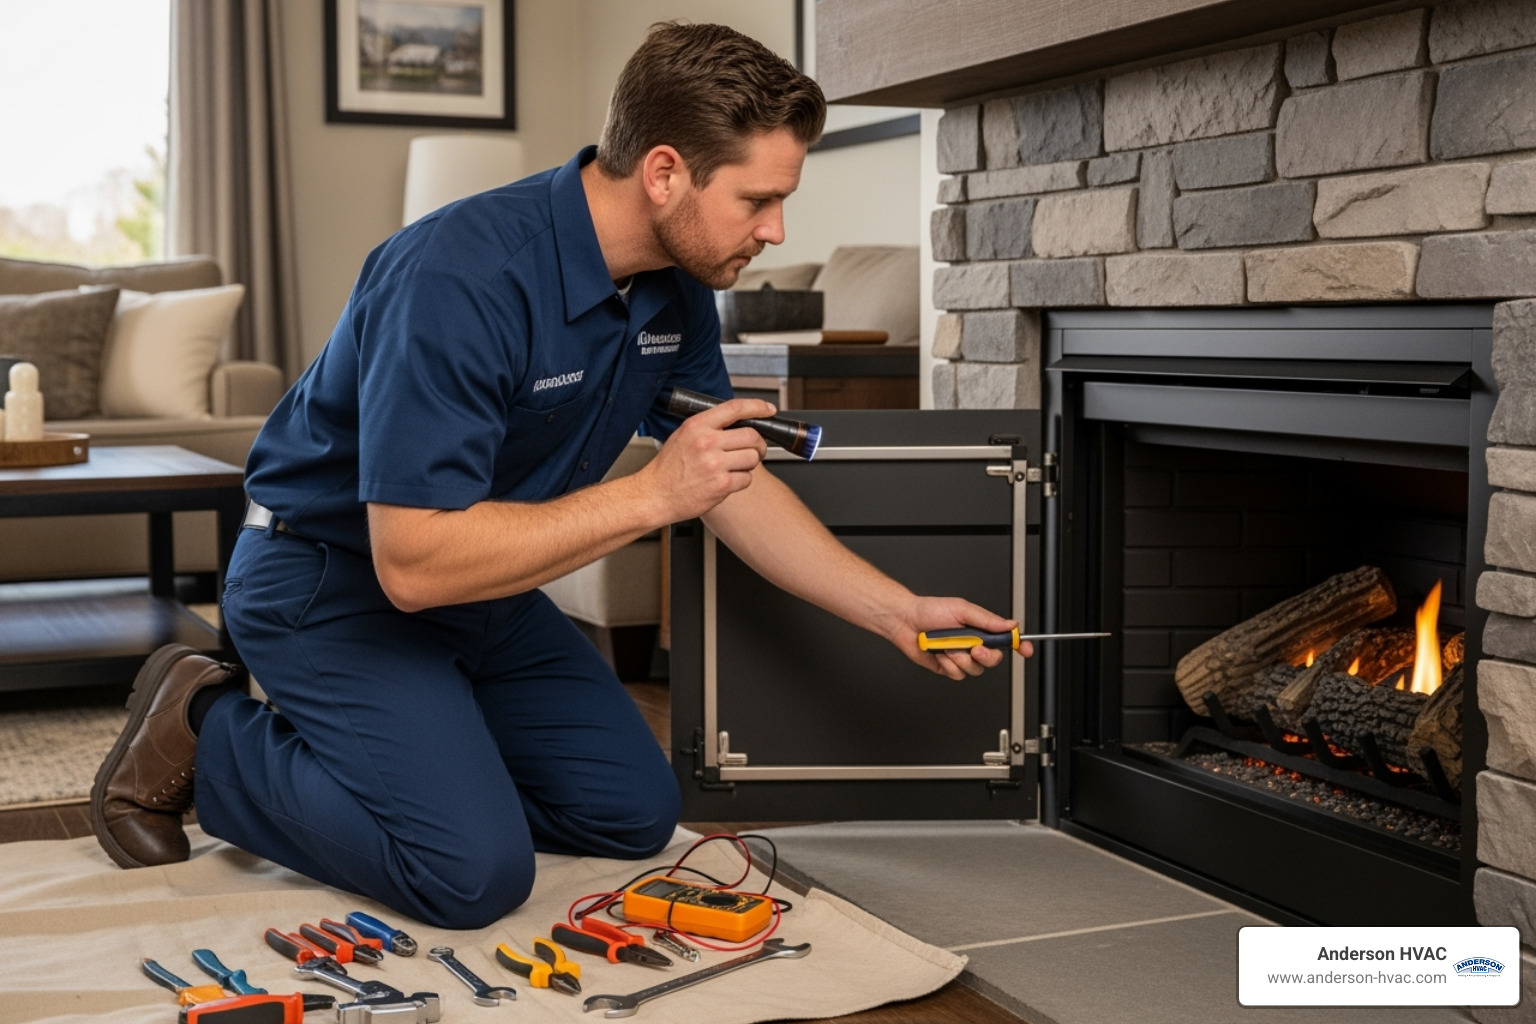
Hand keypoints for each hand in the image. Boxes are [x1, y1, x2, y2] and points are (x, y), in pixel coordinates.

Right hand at [642, 397, 774, 521]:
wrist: (655, 494)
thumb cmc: (668, 468)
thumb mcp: (683, 436)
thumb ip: (708, 427)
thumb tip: (737, 423)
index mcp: (697, 426)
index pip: (735, 408)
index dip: (757, 407)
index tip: (768, 409)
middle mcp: (707, 442)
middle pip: (752, 435)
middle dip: (758, 444)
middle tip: (754, 450)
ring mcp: (715, 464)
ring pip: (753, 457)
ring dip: (749, 463)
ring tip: (735, 467)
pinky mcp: (721, 484)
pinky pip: (747, 478)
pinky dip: (742, 481)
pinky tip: (727, 481)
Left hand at [886, 595, 1031, 680]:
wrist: (905, 621)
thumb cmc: (929, 611)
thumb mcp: (962, 610)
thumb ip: (987, 620)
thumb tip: (1009, 624)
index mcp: (980, 628)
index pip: (1005, 639)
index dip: (1019, 645)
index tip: (1025, 648)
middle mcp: (973, 644)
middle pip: (994, 659)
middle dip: (985, 656)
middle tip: (974, 648)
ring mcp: (961, 657)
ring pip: (975, 669)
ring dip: (960, 658)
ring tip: (947, 645)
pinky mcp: (948, 667)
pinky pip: (957, 674)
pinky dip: (948, 664)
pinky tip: (939, 653)